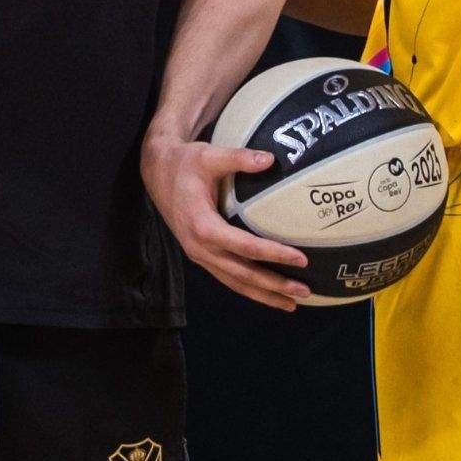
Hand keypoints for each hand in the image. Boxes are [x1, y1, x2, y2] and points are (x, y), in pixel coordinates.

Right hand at [142, 124, 313, 311]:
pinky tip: (268, 294)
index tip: (301, 259)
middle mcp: (200, 247)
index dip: (273, 254)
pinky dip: (248, 289)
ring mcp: (199, 255)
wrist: (157, 172)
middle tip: (304, 292)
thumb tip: (270, 158)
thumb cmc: (184, 163)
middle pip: (242, 273)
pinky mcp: (201, 255)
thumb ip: (239, 158)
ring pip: (234, 282)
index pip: (245, 247)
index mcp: (202, 226)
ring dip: (263, 295)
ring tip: (291, 304)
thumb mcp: (209, 156)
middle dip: (274, 286)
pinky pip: (227, 278)